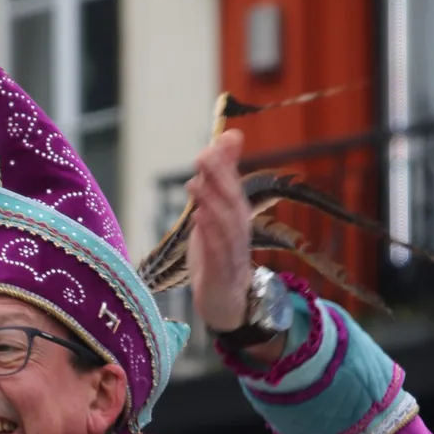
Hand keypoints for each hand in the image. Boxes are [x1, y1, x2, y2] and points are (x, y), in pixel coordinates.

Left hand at [186, 129, 254, 332]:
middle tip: (203, 156)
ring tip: (195, 185)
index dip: (225, 164)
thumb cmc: (219, 250)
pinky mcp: (221, 272)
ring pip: (226, 224)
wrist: (225, 300)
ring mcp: (232, 251)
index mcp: (236, 213)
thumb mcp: (217, 209)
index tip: (213, 144)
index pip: (232, 184)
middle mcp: (238, 229)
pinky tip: (199, 219)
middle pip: (232, 200)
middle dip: (220, 178)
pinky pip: (218, 251)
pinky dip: (210, 234)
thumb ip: (222, 174)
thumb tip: (230, 134)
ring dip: (212, 203)